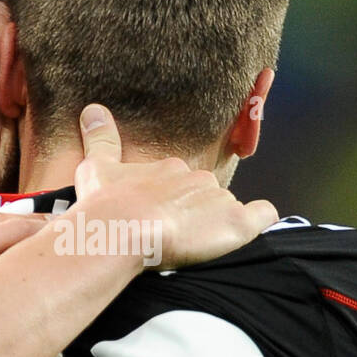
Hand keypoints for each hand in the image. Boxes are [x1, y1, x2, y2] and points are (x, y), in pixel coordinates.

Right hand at [72, 104, 278, 269]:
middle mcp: (199, 178)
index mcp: (171, 168)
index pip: (181, 184)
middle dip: (193, 215)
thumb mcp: (95, 167)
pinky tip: (243, 232)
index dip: (170, 205)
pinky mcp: (237, 222)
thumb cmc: (105, 204)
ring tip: (192, 246)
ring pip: (226, 209)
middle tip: (171, 237)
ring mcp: (219, 199)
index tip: (157, 220)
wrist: (121, 228)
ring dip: (215, 225)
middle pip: (205, 197)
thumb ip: (100, 138)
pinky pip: (263, 215)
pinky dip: (259, 221)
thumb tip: (93, 110)